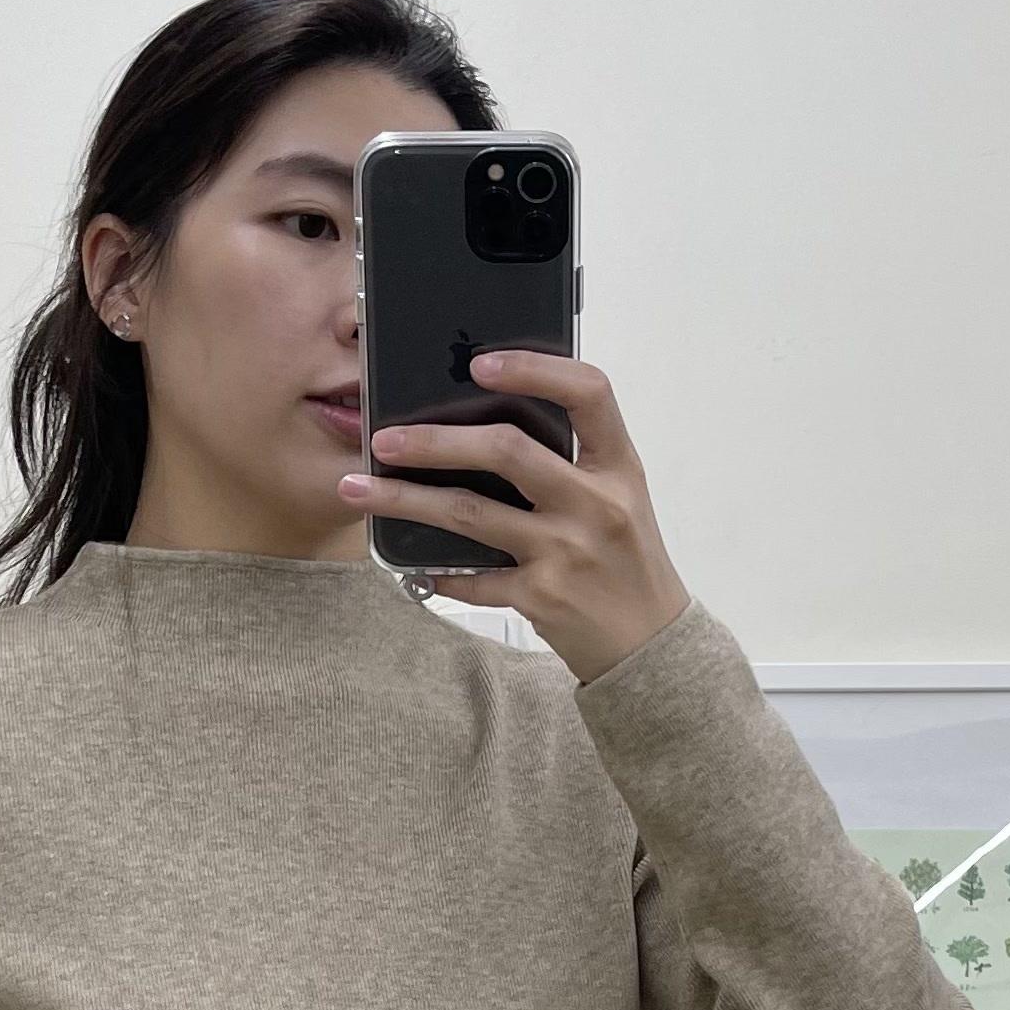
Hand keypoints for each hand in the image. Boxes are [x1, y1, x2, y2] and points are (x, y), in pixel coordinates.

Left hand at [337, 351, 689, 684]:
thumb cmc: (627, 563)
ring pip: (470, 513)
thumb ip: (572, 460)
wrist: (650, 645)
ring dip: (405, 499)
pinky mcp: (541, 598)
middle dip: (435, 440)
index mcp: (619, 467)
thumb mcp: (620, 498)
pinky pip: (473, 578)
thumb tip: (485, 420)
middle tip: (386, 438)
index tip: (481, 363)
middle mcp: (595, 504)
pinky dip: (437, 571)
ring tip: (359, 489)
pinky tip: (411, 565)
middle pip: (506, 450)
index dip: (535, 368)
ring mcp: (566, 552)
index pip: (589, 392)